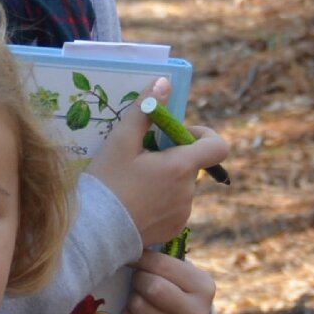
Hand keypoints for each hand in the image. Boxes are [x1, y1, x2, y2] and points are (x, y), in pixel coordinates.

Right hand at [84, 83, 228, 247]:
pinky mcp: (175, 230)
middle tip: (141, 158)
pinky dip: (162, 200)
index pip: (218, 146)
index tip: (177, 135)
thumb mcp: (121, 142)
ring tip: (135, 183)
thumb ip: (145, 110)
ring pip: (182, 186)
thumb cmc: (107, 182)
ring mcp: (184, 213)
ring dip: (167, 179)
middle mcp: (189, 192)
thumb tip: (164, 82)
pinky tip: (137, 202)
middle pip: (192, 165)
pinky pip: (176, 207)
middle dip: (173, 157)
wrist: (95, 231)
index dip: (202, 135)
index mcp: (181, 167)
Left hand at [121, 250, 217, 313]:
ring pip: (137, 305)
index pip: (161, 264)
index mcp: (203, 286)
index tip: (135, 256)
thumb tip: (132, 236)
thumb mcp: (180, 273)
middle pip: (151, 286)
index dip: (141, 258)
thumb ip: (162, 258)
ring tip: (140, 296)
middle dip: (138, 279)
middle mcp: (197, 313)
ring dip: (132, 297)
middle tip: (138, 279)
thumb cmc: (176, 289)